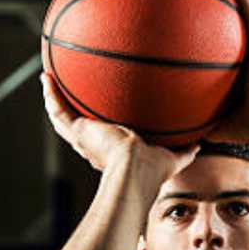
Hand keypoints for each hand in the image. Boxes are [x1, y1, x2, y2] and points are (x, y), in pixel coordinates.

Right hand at [40, 72, 199, 177]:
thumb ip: (186, 150)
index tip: (99, 115)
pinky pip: (58, 110)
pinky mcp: (78, 132)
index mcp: (112, 150)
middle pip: (78, 125)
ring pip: (62, 117)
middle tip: (70, 94)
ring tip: (49, 80)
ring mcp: (83, 139)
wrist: (136, 171)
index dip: (98, 126)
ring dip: (54, 98)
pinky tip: (46, 78)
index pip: (102, 137)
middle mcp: (94, 145)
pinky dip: (50, 95)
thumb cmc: (153, 171)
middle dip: (73, 111)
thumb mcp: (173, 156)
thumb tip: (202, 143)